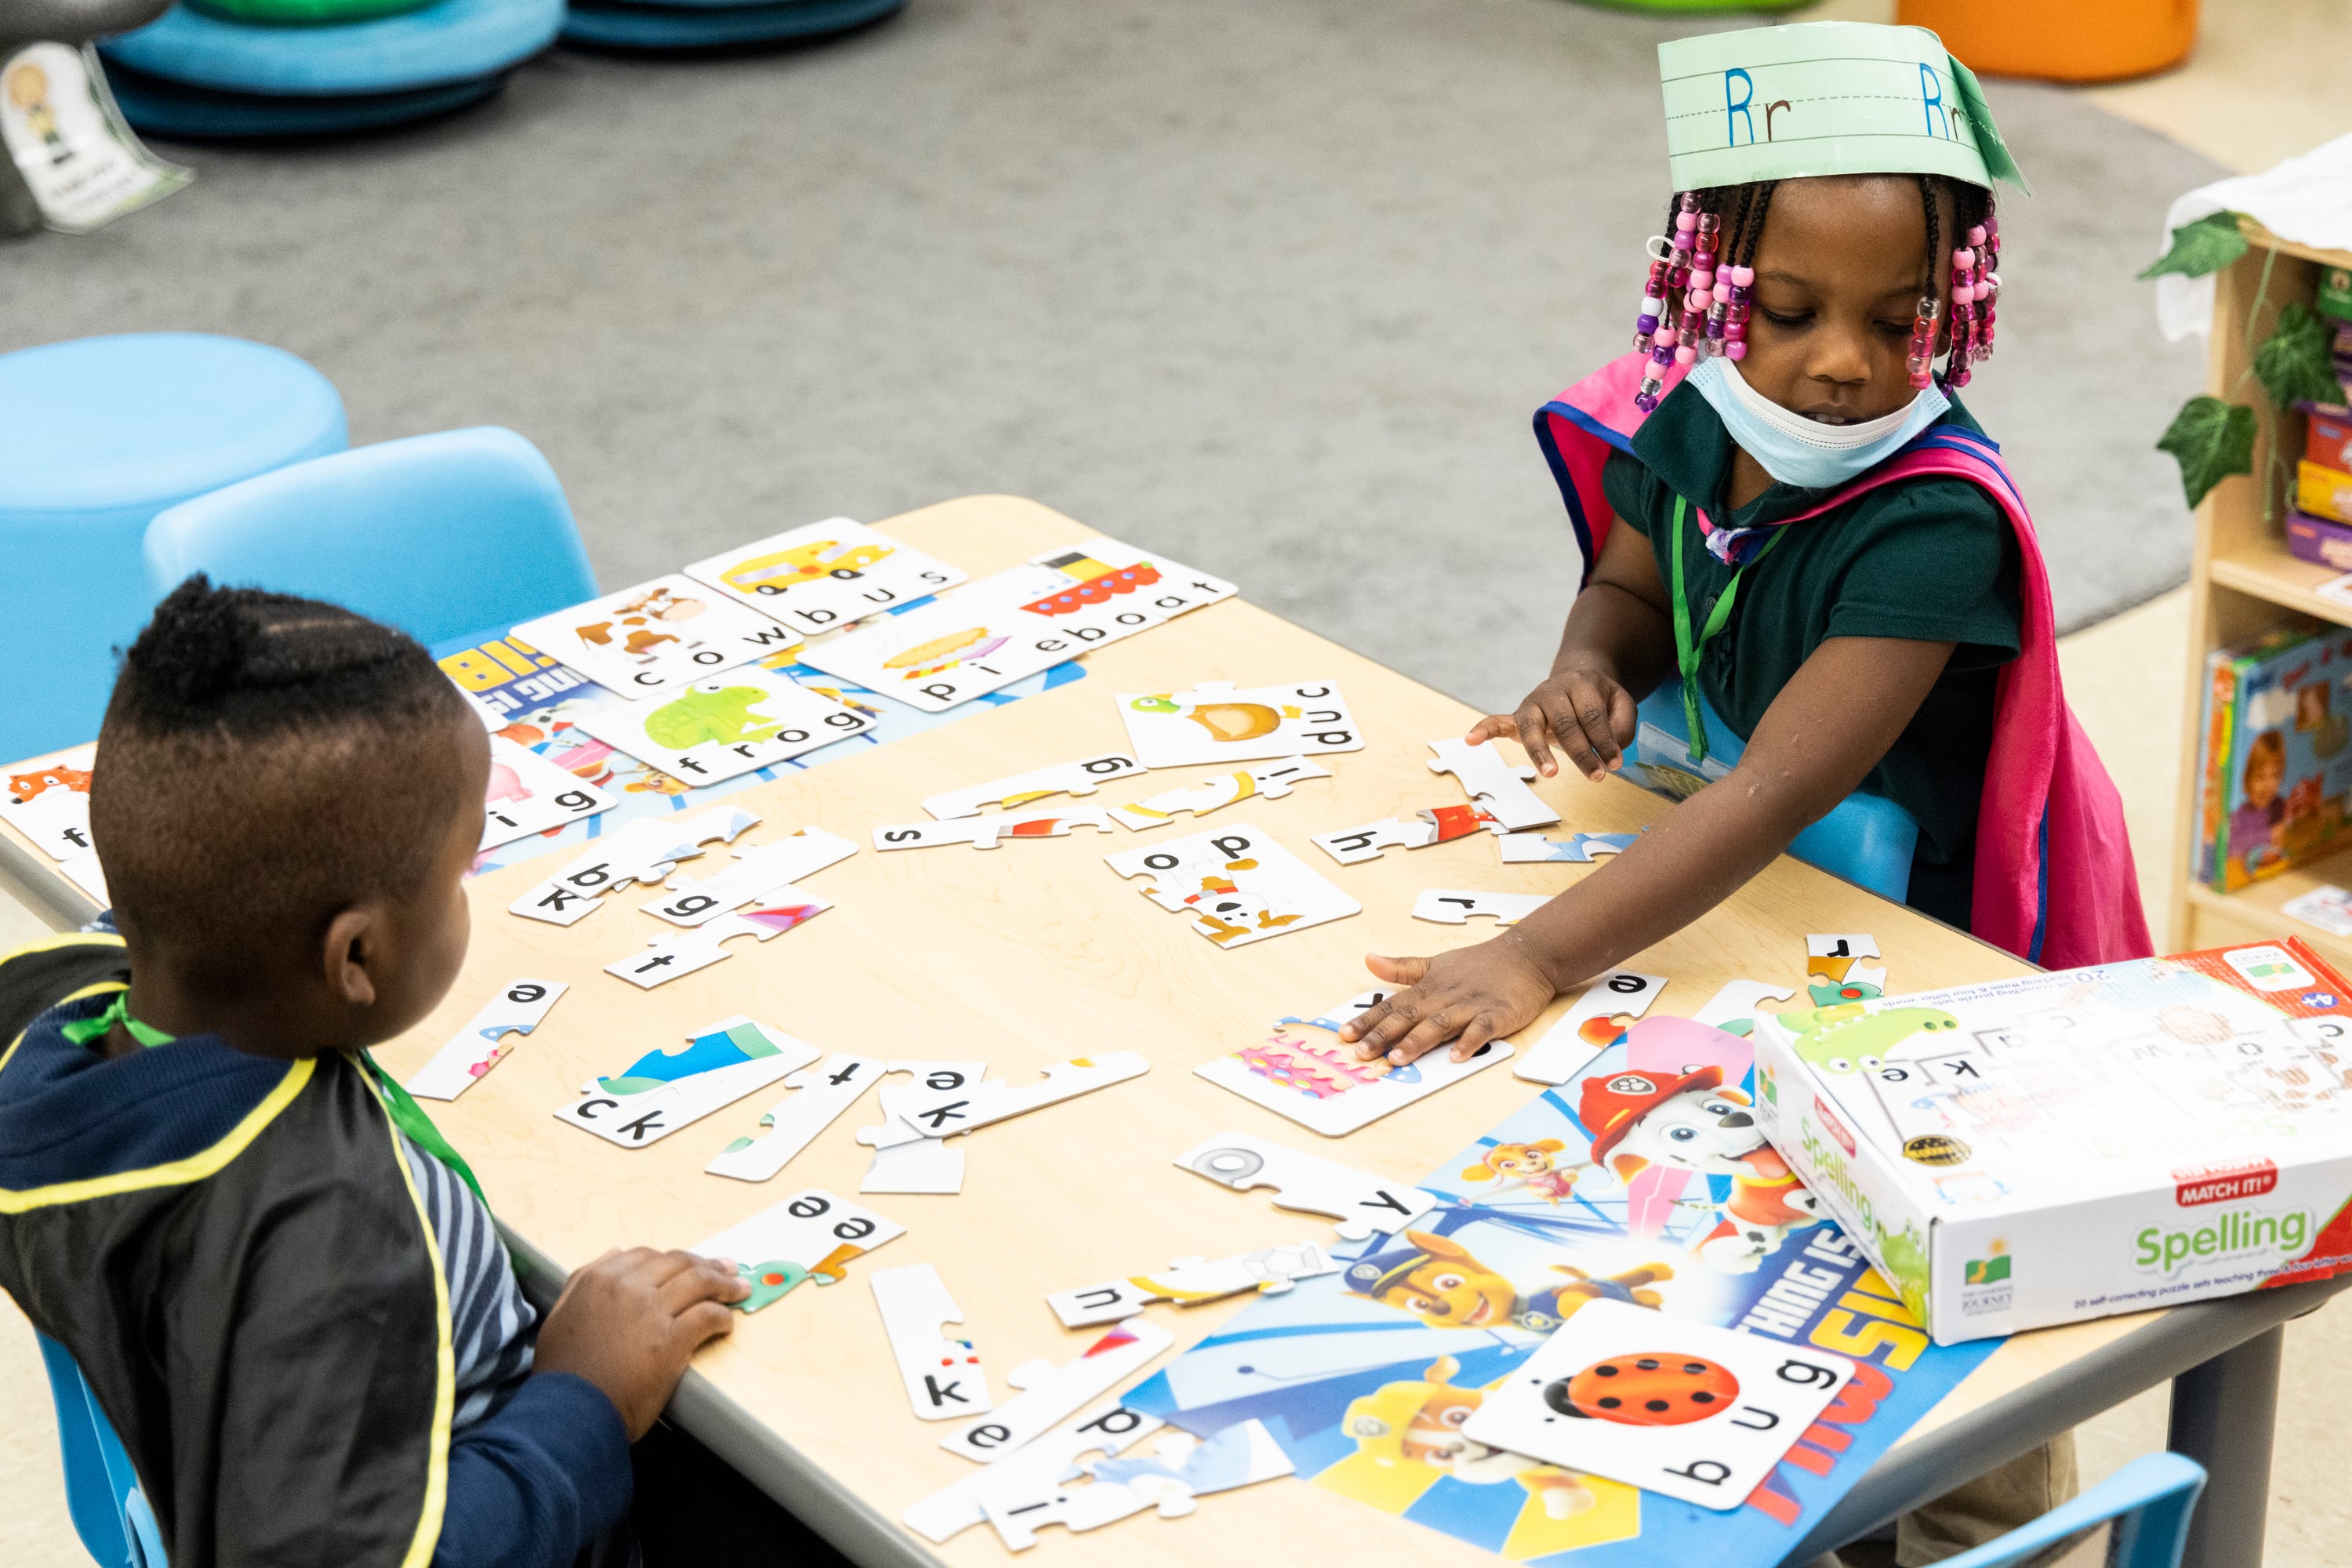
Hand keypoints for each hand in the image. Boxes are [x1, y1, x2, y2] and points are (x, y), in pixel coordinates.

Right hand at [533, 1247, 749, 1439]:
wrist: (570, 1412)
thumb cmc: (563, 1372)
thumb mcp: (560, 1315)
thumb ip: (582, 1281)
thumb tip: (614, 1254)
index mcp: (600, 1279)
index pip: (649, 1256)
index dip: (676, 1260)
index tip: (691, 1264)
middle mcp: (627, 1287)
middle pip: (679, 1264)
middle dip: (708, 1265)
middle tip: (728, 1270)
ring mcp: (651, 1311)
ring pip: (699, 1283)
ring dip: (725, 1285)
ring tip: (740, 1289)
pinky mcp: (670, 1340)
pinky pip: (706, 1317)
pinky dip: (722, 1317)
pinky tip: (727, 1324)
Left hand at [1337, 937, 1558, 1065]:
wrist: (1526, 955)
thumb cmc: (1478, 964)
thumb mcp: (1435, 963)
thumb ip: (1402, 967)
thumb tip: (1369, 960)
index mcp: (1428, 988)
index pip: (1392, 1006)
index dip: (1368, 1021)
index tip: (1344, 1035)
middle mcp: (1444, 998)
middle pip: (1409, 1017)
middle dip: (1383, 1035)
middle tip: (1362, 1052)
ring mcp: (1470, 1006)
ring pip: (1439, 1025)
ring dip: (1418, 1041)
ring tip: (1398, 1058)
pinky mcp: (1497, 1014)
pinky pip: (1481, 1030)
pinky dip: (1469, 1042)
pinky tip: (1457, 1057)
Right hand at [1467, 667, 1636, 781]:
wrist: (1576, 677)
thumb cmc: (1598, 698)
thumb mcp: (1620, 704)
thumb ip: (1621, 725)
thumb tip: (1612, 751)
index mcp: (1581, 685)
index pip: (1592, 716)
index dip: (1605, 741)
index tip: (1616, 763)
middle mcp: (1553, 691)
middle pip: (1565, 724)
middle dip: (1581, 752)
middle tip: (1597, 775)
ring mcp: (1532, 703)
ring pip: (1533, 728)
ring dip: (1540, 752)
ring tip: (1551, 772)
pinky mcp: (1518, 716)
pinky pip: (1497, 721)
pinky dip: (1483, 730)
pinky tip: (1471, 740)